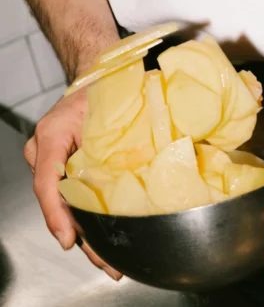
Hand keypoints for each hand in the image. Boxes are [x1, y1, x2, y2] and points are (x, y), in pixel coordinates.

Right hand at [23, 89, 121, 281]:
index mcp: (51, 136)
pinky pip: (72, 199)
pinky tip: (105, 241)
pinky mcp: (64, 171)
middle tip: (105, 262)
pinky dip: (87, 220)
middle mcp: (44, 154)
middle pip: (57, 203)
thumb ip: (115, 132)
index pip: (47, 182)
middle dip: (80, 236)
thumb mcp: (106, 104)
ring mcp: (51, 164)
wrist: (95, 77)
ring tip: (109, 262)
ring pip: (65, 206)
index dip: (57, 213)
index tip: (69, 237)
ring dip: (86, 234)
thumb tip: (141, 163)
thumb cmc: (100, 86)